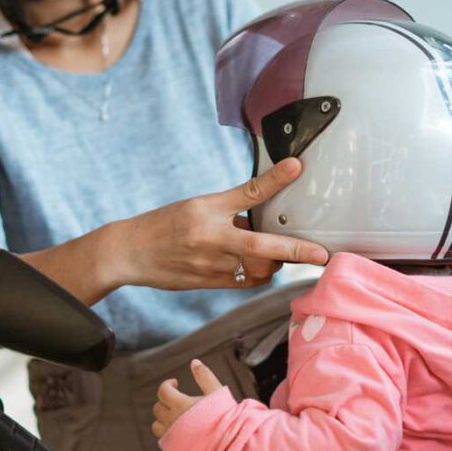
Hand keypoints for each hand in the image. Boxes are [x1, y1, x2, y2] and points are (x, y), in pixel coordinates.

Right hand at [113, 158, 328, 290]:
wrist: (131, 253)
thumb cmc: (165, 225)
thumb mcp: (197, 205)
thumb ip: (232, 204)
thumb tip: (266, 198)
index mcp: (206, 212)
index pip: (248, 192)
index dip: (275, 179)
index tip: (296, 166)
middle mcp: (210, 240)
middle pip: (261, 247)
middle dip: (295, 251)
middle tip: (320, 254)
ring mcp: (211, 266)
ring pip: (258, 269)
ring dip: (275, 262)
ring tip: (279, 253)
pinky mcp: (211, 284)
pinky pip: (247, 281)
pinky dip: (260, 273)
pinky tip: (260, 264)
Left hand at [152, 359, 223, 439]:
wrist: (231, 444)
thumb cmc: (225, 416)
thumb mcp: (216, 391)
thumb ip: (204, 376)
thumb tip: (194, 362)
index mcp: (180, 405)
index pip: (163, 391)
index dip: (168, 384)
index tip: (176, 383)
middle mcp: (172, 421)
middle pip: (158, 408)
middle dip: (166, 400)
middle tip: (178, 399)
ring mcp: (172, 438)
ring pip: (157, 425)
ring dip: (163, 418)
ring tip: (177, 415)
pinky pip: (163, 440)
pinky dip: (168, 433)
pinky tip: (180, 430)